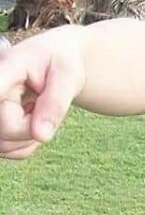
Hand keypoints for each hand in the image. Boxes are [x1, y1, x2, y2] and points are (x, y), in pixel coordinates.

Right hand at [0, 27, 85, 159]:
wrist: (52, 63)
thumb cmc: (60, 64)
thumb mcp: (68, 77)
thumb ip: (55, 104)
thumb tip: (41, 136)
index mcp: (5, 68)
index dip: (4, 112)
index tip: (11, 104)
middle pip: (6, 128)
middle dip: (33, 127)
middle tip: (45, 105)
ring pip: (4, 145)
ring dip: (29, 137)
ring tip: (38, 110)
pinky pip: (9, 151)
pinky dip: (26, 144)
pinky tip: (31, 122)